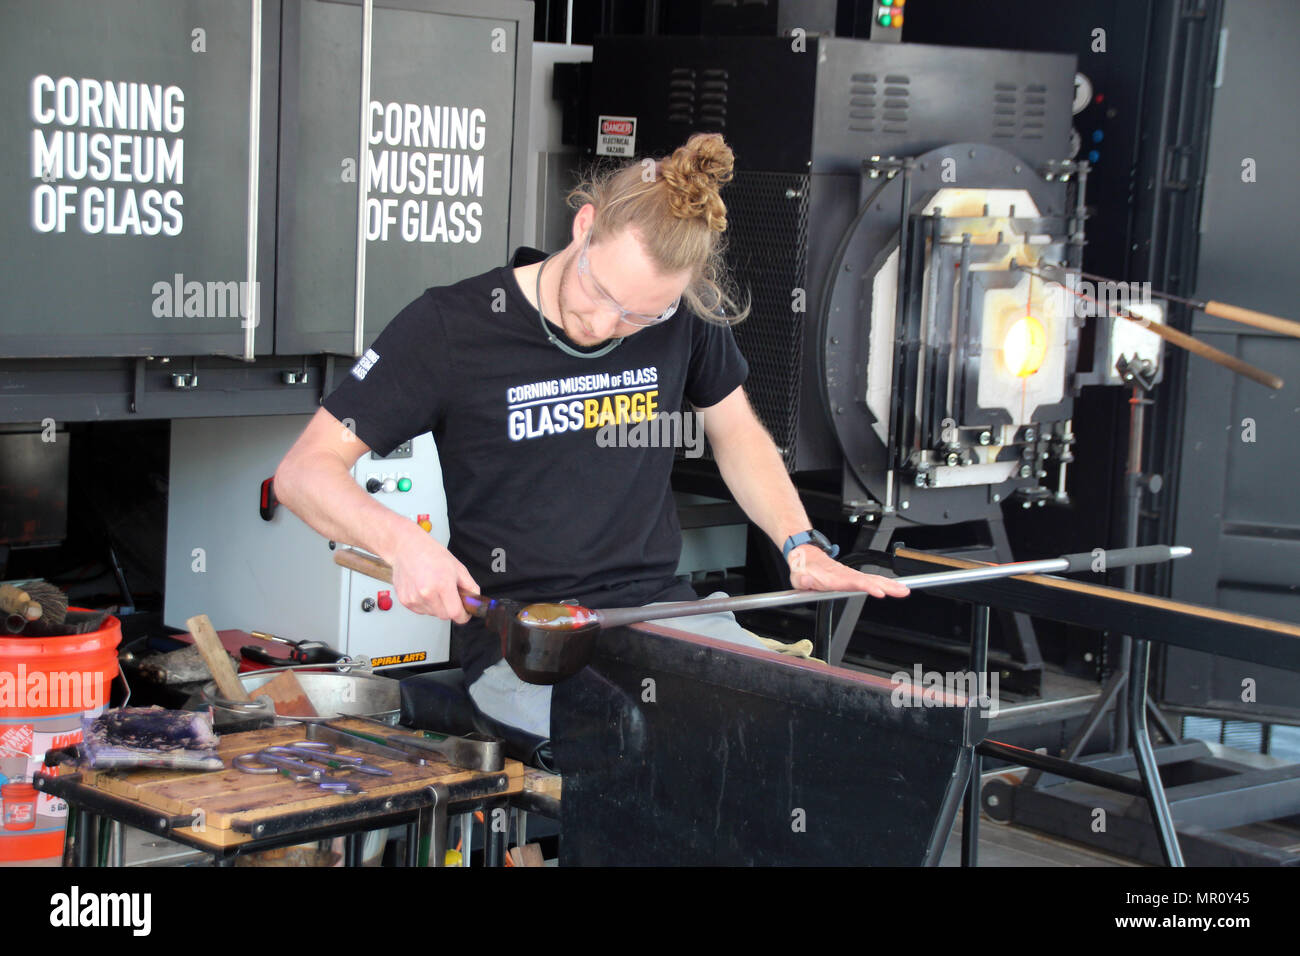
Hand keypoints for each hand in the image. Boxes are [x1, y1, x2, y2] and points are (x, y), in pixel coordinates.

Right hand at [386, 528, 480, 623]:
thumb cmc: (432, 554)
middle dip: (451, 609)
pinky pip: (421, 611)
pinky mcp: (405, 601)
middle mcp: (426, 594)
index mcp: (442, 585)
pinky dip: (426, 604)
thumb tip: (476, 603)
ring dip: (437, 606)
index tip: (465, 613)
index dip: (463, 616)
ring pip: (432, 614)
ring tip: (434, 588)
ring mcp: (414, 598)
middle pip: (445, 616)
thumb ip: (471, 588)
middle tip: (449, 594)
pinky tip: (424, 590)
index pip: (456, 614)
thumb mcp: (459, 568)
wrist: (407, 548)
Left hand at [787, 545, 909, 598]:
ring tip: (904, 590)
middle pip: (870, 580)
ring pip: (873, 580)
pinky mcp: (852, 578)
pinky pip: (871, 581)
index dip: (867, 586)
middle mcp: (845, 576)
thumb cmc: (803, 569)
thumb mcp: (797, 576)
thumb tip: (805, 579)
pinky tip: (895, 588)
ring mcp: (850, 576)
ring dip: (890, 585)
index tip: (879, 591)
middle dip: (887, 585)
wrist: (805, 558)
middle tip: (902, 590)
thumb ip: (802, 579)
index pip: (854, 582)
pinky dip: (885, 584)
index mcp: (834, 577)